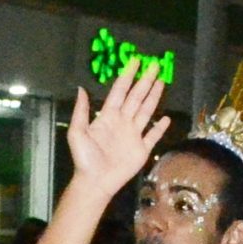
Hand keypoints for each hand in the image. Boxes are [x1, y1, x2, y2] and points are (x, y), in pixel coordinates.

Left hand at [61, 59, 170, 196]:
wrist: (95, 182)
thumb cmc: (84, 158)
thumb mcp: (77, 132)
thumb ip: (81, 111)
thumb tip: (81, 88)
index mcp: (108, 116)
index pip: (120, 91)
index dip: (127, 76)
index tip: (135, 62)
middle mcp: (123, 122)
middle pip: (136, 97)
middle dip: (145, 81)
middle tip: (154, 66)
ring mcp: (133, 135)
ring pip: (146, 111)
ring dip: (154, 97)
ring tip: (161, 82)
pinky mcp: (142, 149)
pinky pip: (152, 136)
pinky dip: (159, 127)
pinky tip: (165, 118)